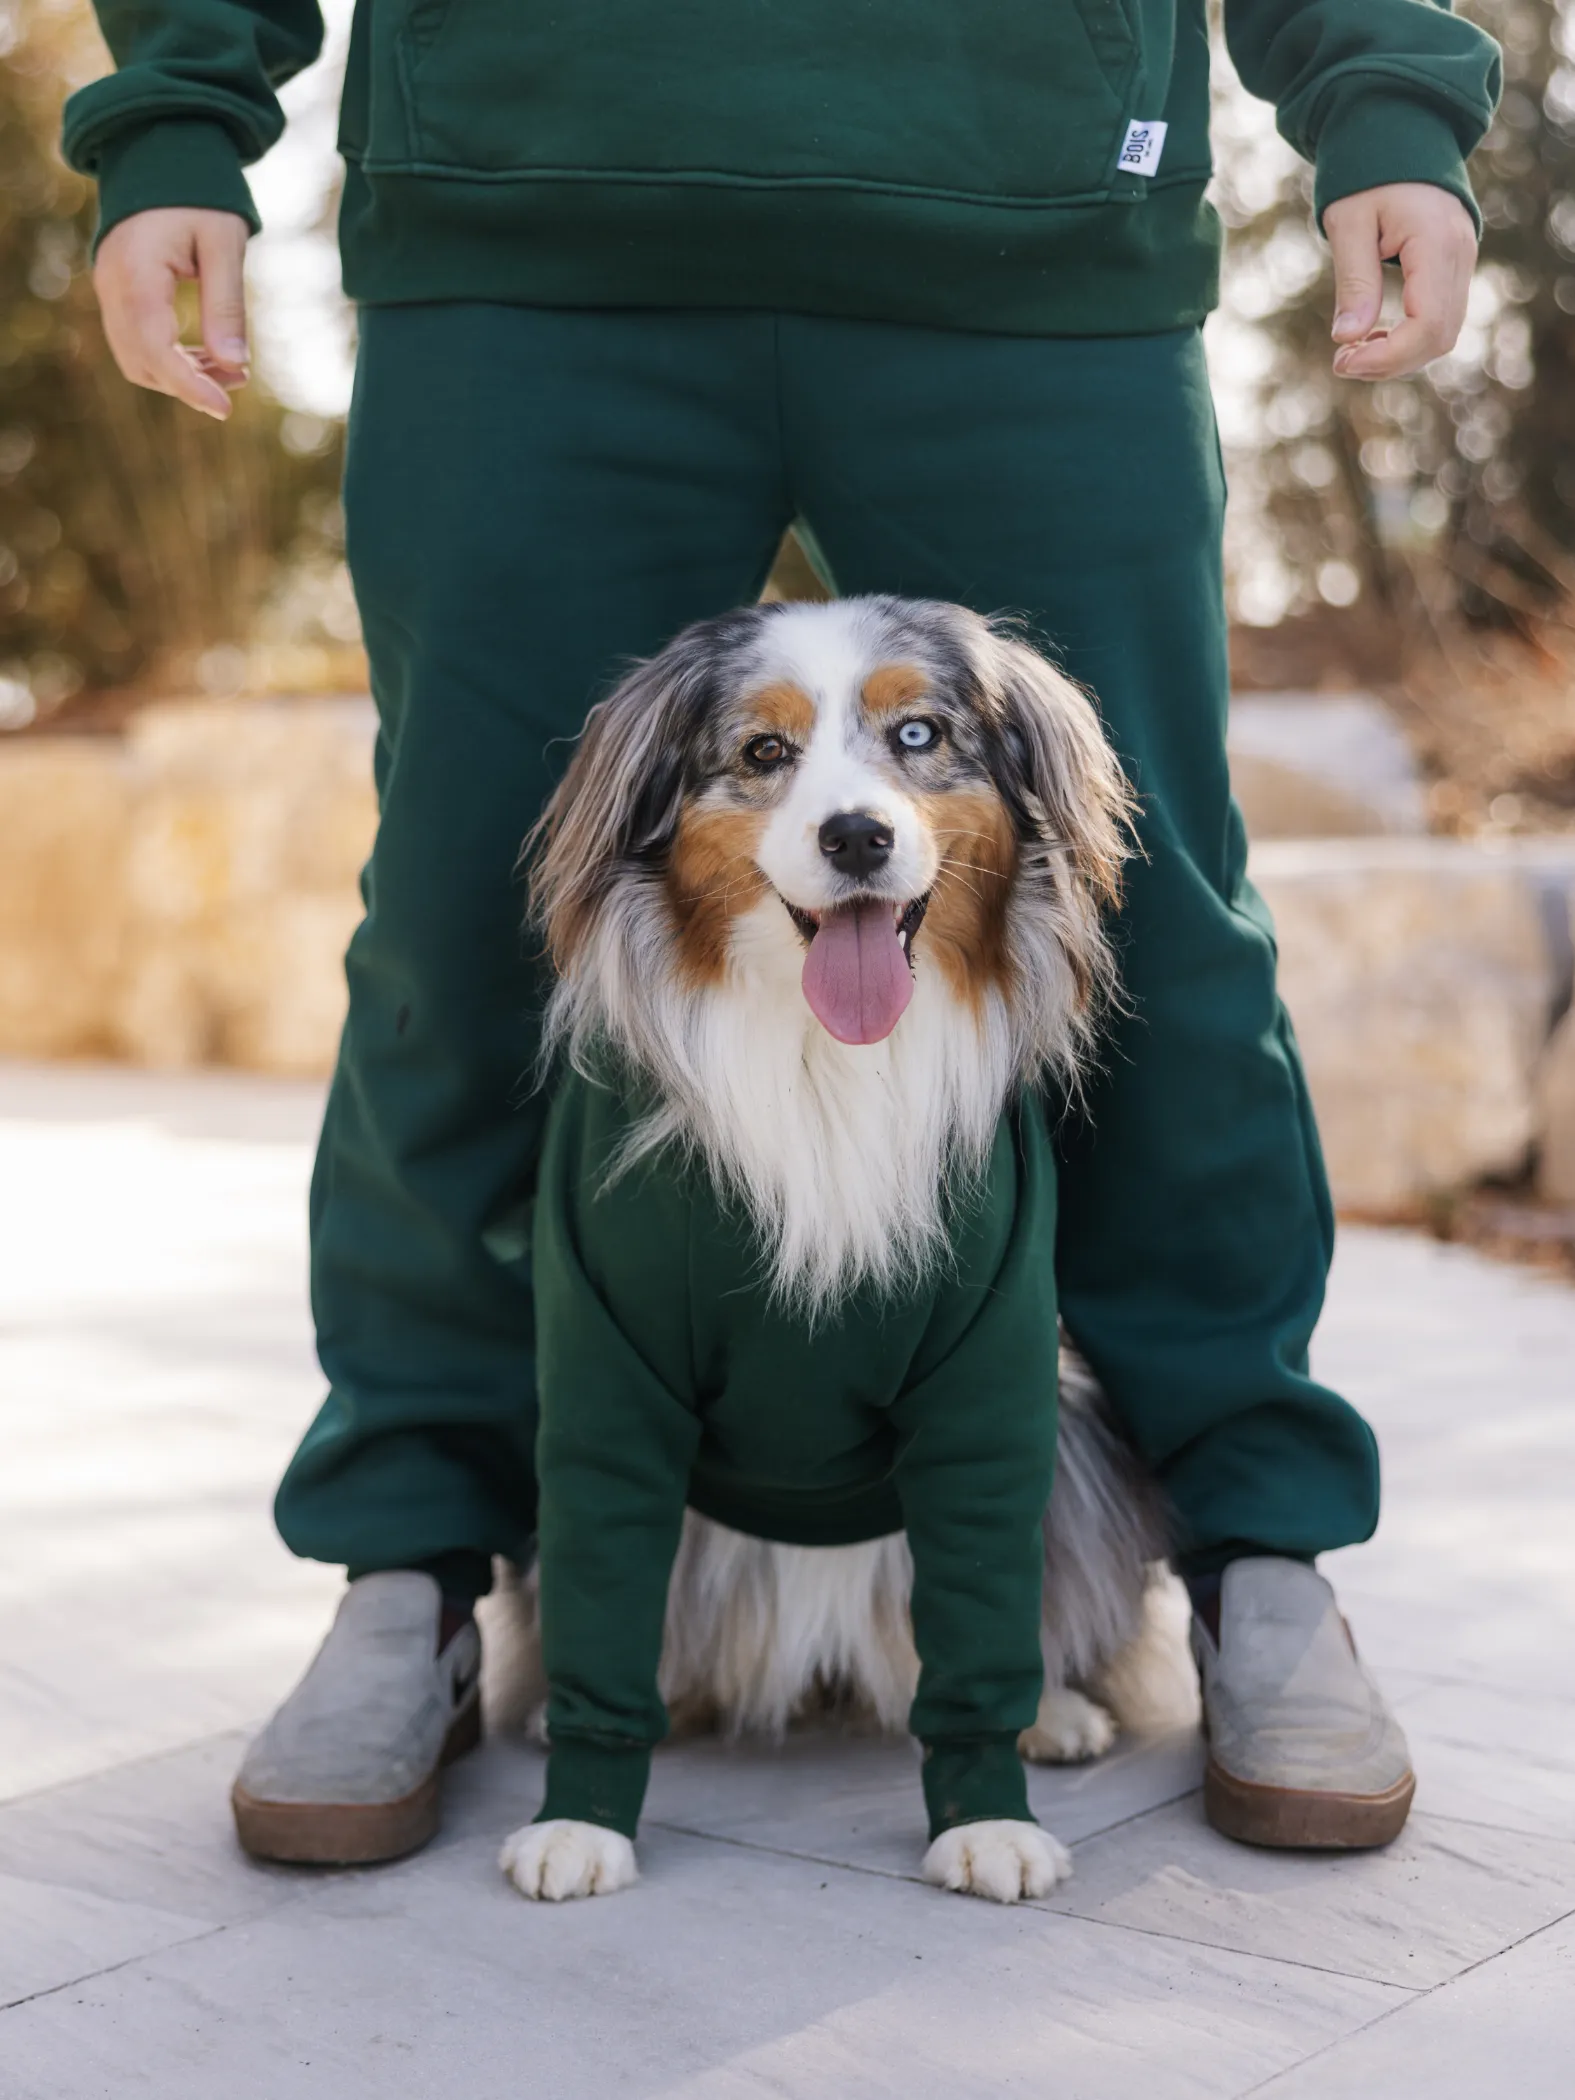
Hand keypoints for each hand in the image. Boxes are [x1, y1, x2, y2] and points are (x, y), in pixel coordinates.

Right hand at [92, 208, 250, 419]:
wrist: (159, 159)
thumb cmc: (197, 196)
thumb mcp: (224, 244)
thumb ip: (227, 304)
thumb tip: (234, 364)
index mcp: (136, 272)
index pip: (155, 348)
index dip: (189, 386)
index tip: (224, 410)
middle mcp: (112, 287)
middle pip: (143, 362)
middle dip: (190, 383)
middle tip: (240, 380)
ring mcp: (109, 292)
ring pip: (137, 360)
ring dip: (182, 376)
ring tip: (231, 370)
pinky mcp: (117, 296)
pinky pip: (138, 344)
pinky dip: (172, 361)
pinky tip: (210, 357)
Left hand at [1324, 183, 1477, 380]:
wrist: (1403, 135)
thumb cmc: (1369, 174)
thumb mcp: (1350, 223)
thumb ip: (1354, 281)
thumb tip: (1348, 339)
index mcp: (1437, 242)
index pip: (1426, 325)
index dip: (1387, 356)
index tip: (1341, 361)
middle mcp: (1461, 255)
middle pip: (1439, 338)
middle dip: (1390, 362)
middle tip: (1341, 361)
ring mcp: (1463, 262)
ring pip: (1443, 335)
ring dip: (1399, 356)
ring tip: (1353, 350)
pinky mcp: (1455, 268)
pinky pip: (1440, 319)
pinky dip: (1408, 339)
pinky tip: (1374, 335)